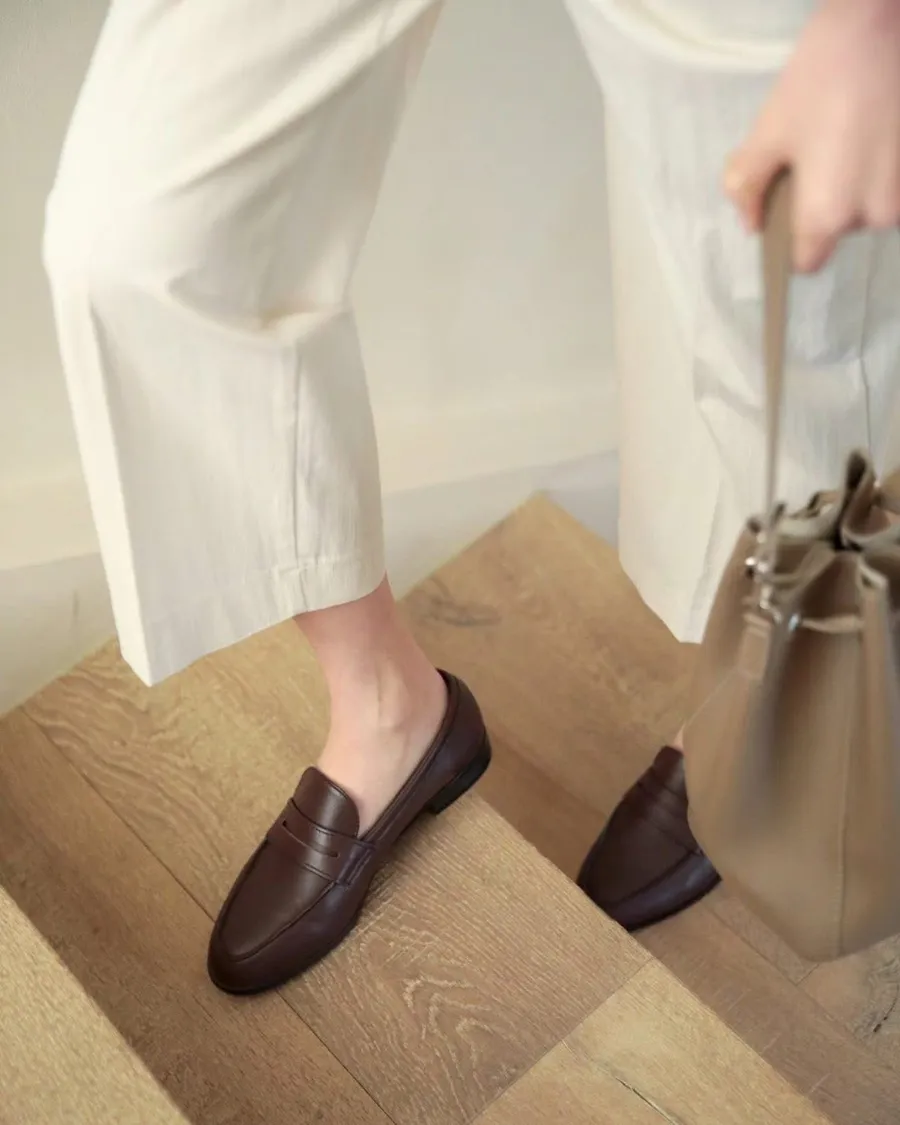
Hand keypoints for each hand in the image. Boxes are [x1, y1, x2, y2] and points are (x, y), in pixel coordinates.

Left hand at [724, 0, 899, 271]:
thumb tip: (750, 223)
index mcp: (829, 214)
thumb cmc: (822, 77)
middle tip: (815, 155)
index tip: (786, 216)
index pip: (808, 262)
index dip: (792, 244)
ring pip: (870, 205)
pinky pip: (892, 182)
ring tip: (844, 137)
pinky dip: (880, 166)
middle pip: (841, 228)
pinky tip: (870, 131)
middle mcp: (874, 214)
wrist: (885, 22)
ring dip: (856, 182)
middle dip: (826, 202)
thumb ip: (747, 187)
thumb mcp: (768, 132)